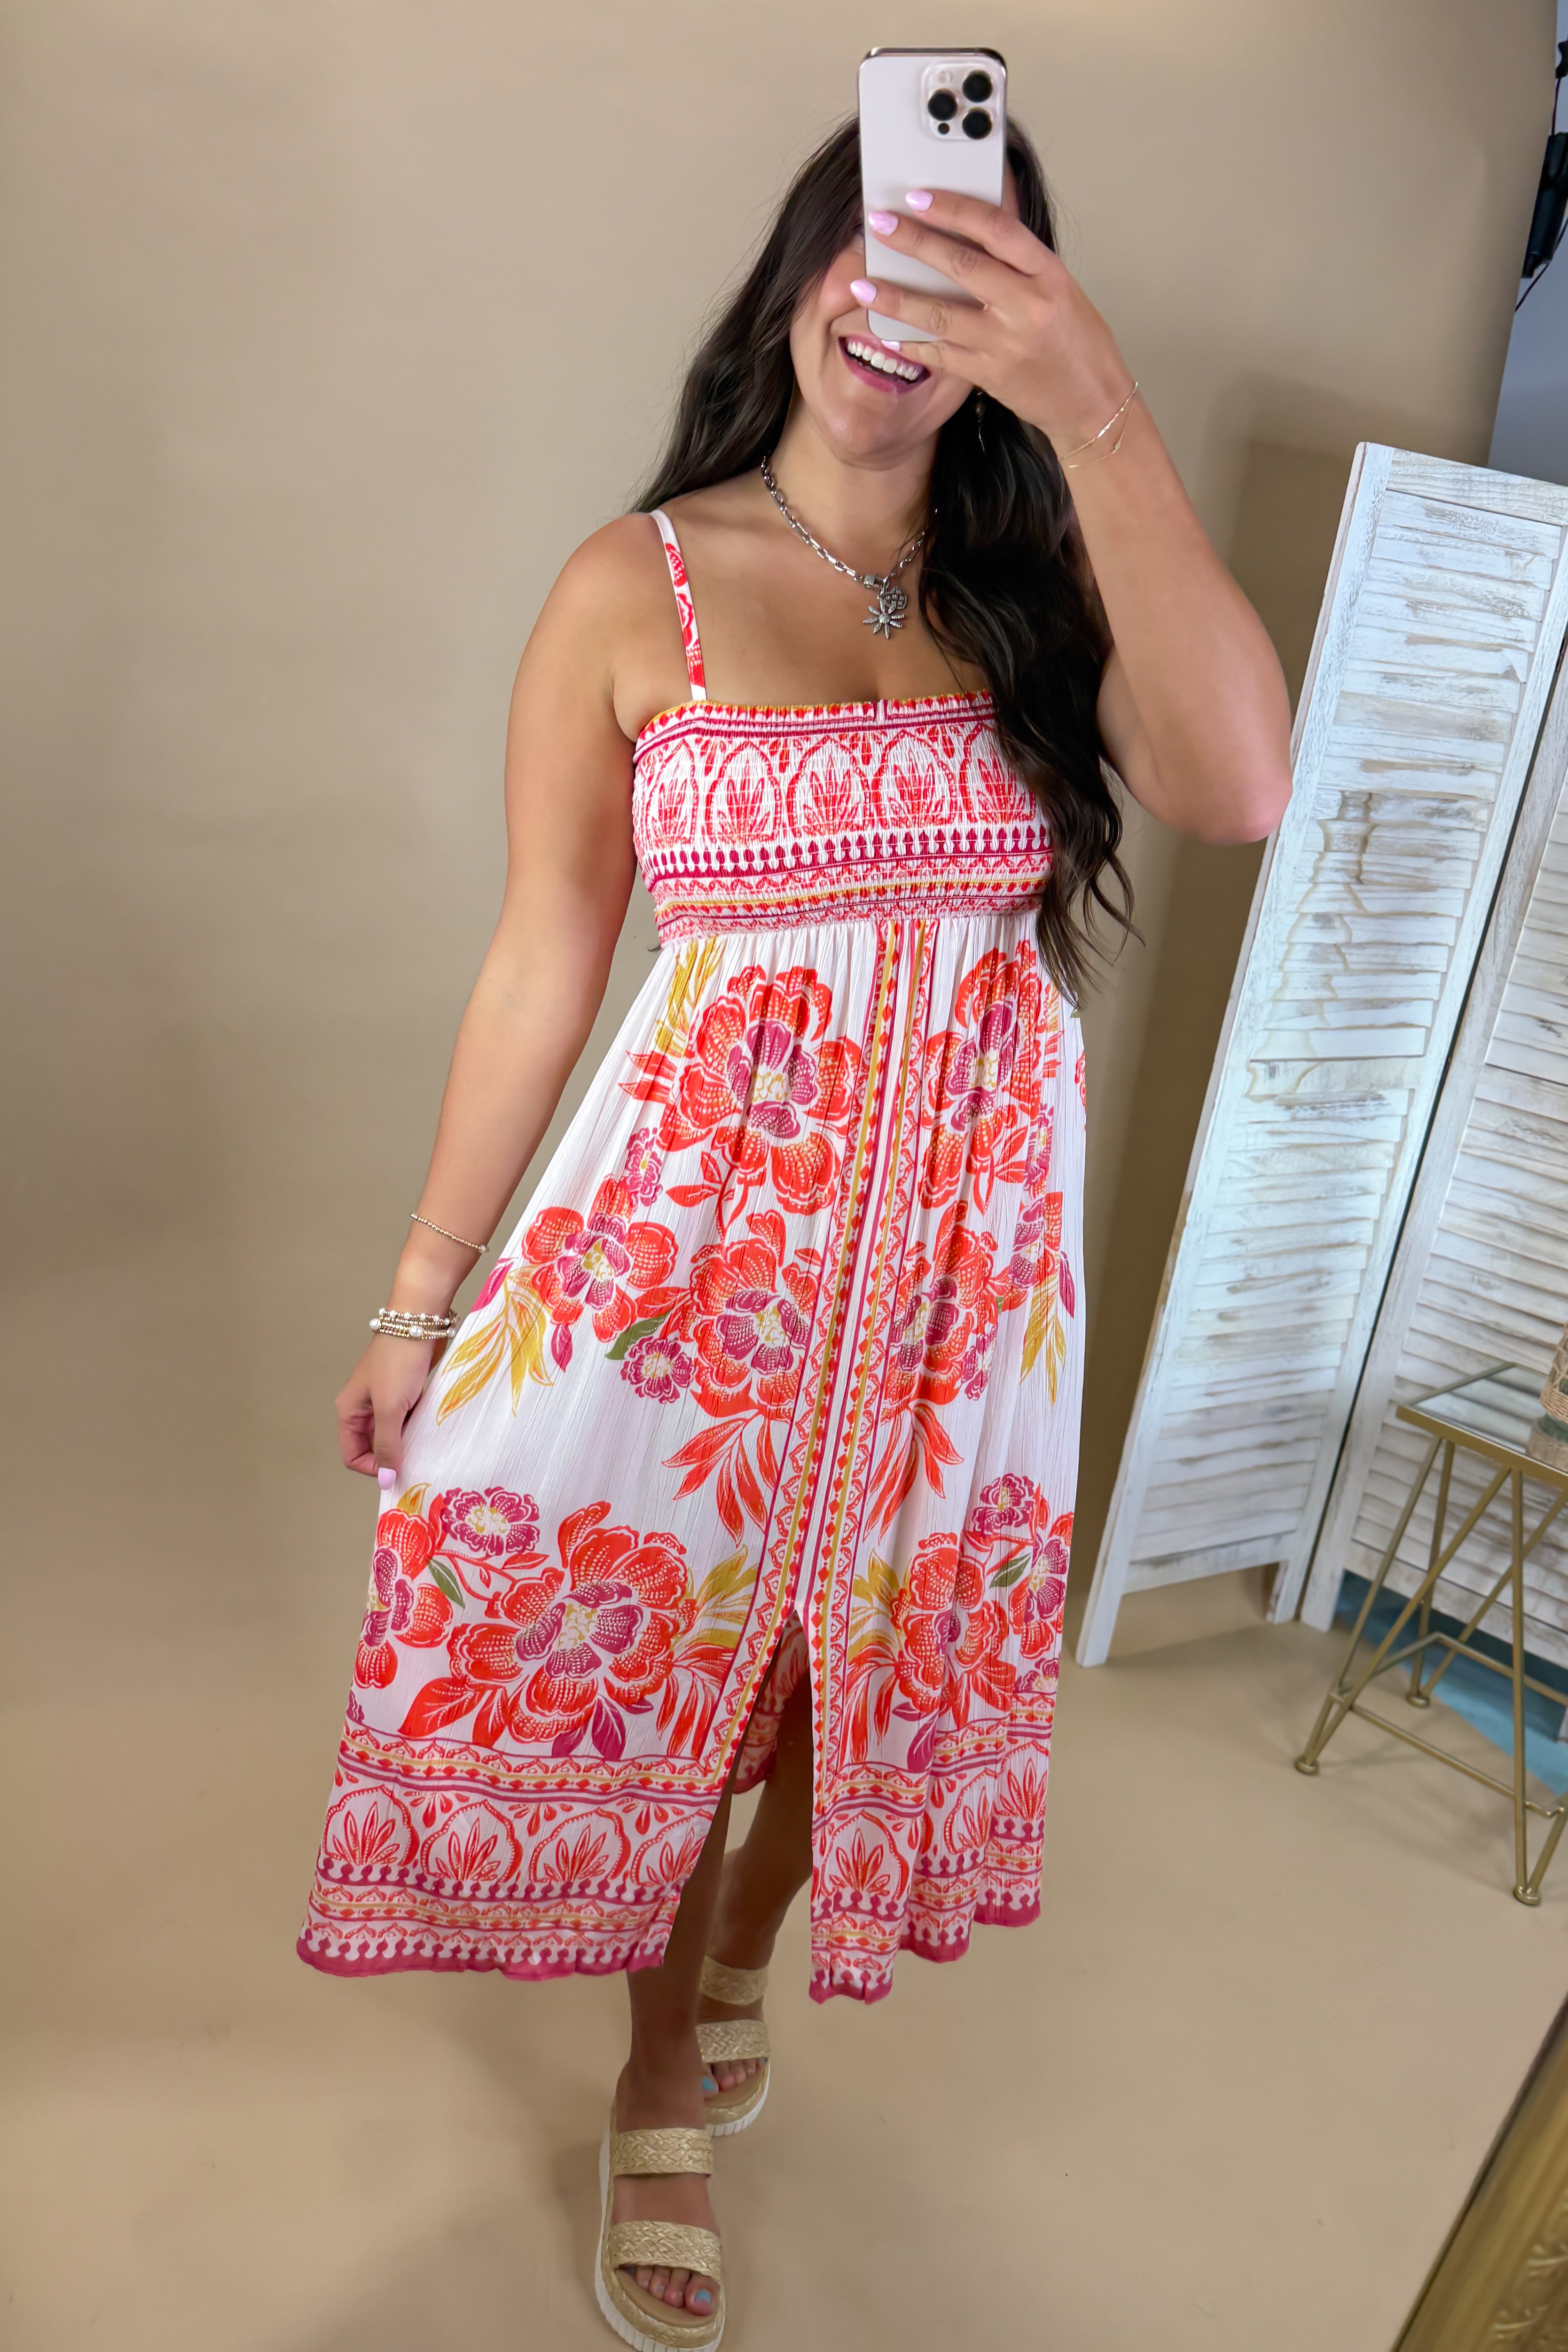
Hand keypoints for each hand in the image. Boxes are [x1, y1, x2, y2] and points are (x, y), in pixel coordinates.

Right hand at [336, 1335, 439, 1481]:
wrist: (419, 1323)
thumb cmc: (399, 1362)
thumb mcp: (390, 1408)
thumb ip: (387, 1445)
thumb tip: (387, 1481)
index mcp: (349, 1411)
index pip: (352, 1455)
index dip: (373, 1468)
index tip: (399, 1470)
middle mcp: (362, 1408)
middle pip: (372, 1446)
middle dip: (392, 1456)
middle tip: (417, 1459)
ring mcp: (383, 1400)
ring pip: (392, 1434)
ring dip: (407, 1441)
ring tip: (426, 1442)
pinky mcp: (403, 1393)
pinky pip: (407, 1420)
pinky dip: (417, 1426)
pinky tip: (431, 1426)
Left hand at [852, 189, 1133, 454]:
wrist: (1091, 402)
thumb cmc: (1077, 340)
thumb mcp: (1059, 287)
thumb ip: (1018, 262)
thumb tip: (965, 229)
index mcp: (1048, 274)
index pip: (996, 228)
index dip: (954, 208)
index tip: (919, 196)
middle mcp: (1027, 306)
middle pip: (961, 266)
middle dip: (914, 242)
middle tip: (879, 225)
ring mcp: (1006, 343)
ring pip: (941, 314)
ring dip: (896, 298)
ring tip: (863, 283)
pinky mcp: (989, 375)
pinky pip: (941, 354)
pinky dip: (911, 341)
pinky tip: (885, 329)